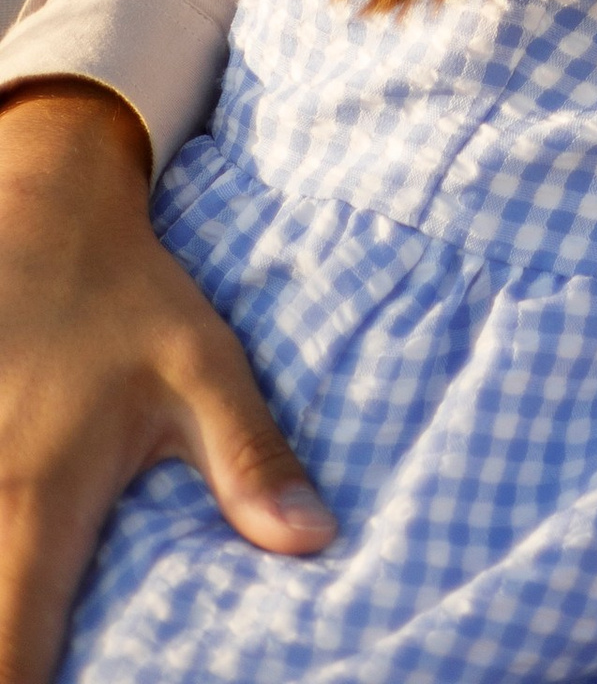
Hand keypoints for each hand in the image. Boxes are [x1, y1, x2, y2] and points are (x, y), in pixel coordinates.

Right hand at [0, 84, 331, 683]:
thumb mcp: (205, 369)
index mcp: (40, 497)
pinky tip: (11, 563)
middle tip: (51, 656)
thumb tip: (315, 541)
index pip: (12, 653)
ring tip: (36, 614)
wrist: (49, 209)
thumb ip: (252, 459)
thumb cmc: (132, 302)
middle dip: (9, 657)